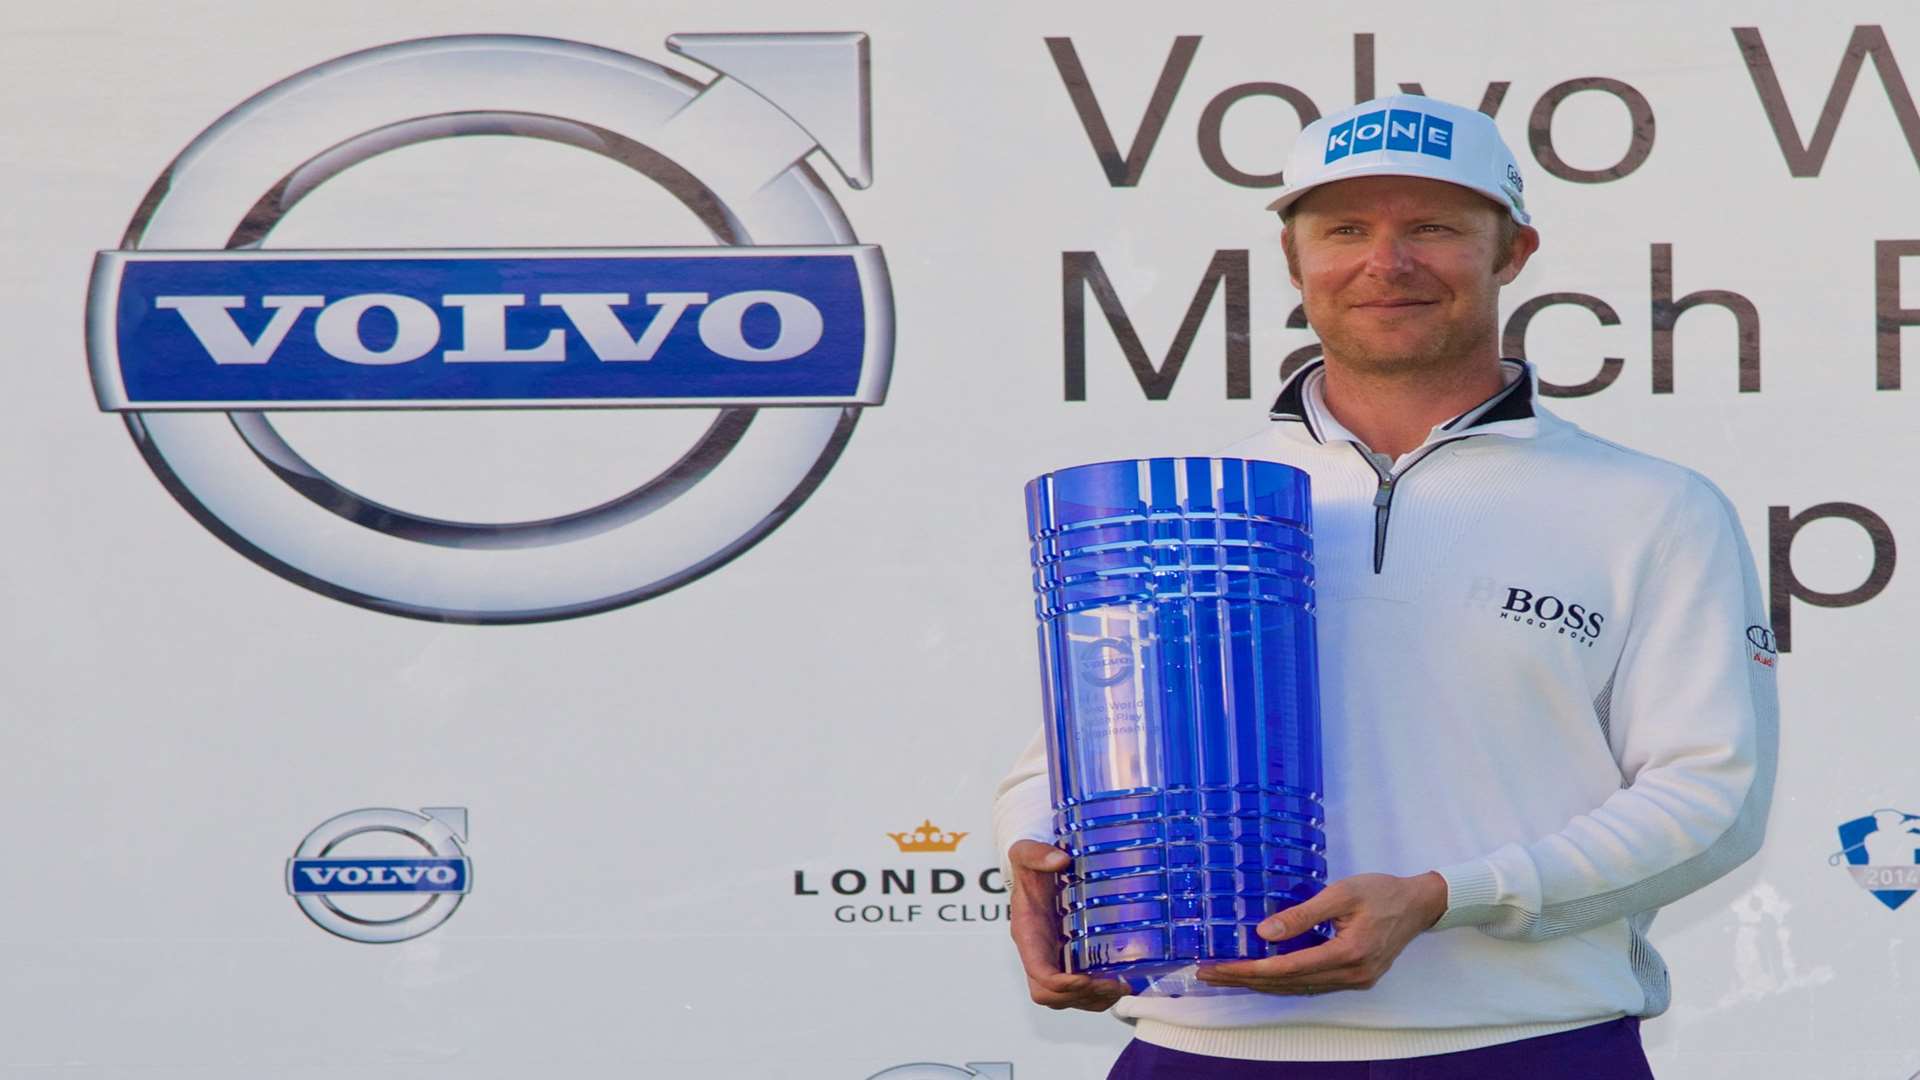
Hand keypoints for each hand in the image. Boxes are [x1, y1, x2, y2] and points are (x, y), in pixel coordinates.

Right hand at [1007, 839, 1129, 1010]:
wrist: (1034, 867)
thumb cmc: (1029, 863)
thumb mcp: (1027, 852)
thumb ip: (1038, 854)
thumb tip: (1059, 860)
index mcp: (1028, 933)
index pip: (1039, 972)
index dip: (1062, 983)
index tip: (1088, 978)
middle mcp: (1037, 952)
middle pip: (1051, 995)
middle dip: (1083, 995)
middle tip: (1115, 983)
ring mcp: (1052, 958)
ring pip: (1066, 998)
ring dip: (1094, 999)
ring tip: (1123, 985)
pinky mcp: (1067, 958)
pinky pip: (1078, 991)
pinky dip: (1099, 994)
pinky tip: (1122, 981)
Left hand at [1196, 871, 1448, 995]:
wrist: (1420, 904)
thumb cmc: (1381, 891)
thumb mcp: (1340, 893)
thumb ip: (1302, 914)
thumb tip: (1263, 933)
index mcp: (1347, 952)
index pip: (1287, 968)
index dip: (1249, 969)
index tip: (1218, 966)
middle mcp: (1350, 974)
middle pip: (1287, 983)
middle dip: (1244, 980)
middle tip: (1207, 974)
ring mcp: (1354, 980)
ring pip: (1297, 988)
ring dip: (1260, 983)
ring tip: (1226, 975)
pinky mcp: (1356, 977)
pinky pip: (1311, 984)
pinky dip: (1283, 980)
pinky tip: (1261, 974)